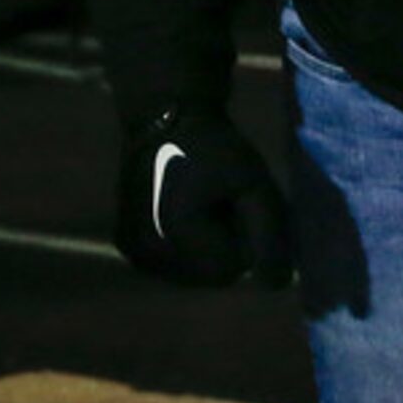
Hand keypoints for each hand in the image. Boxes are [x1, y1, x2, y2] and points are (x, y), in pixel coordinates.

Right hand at [113, 106, 292, 287]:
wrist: (161, 116)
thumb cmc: (212, 147)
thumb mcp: (253, 184)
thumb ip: (269, 235)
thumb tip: (276, 285)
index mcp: (175, 235)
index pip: (231, 267)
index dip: (244, 237)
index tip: (237, 201)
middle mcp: (147, 252)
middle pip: (209, 274)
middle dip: (225, 245)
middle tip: (221, 201)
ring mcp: (133, 252)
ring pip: (190, 272)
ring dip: (204, 247)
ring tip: (200, 203)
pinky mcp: (127, 246)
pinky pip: (170, 263)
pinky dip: (183, 246)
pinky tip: (181, 212)